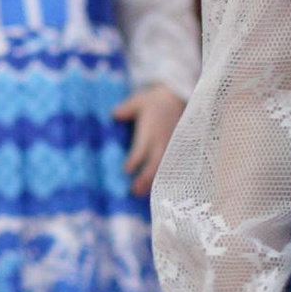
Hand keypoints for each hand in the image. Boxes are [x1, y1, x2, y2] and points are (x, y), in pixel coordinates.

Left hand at [113, 82, 186, 196]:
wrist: (177, 97)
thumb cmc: (154, 101)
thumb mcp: (138, 101)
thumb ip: (126, 109)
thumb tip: (113, 115)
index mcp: (151, 130)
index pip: (142, 148)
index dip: (135, 160)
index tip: (126, 171)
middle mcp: (161, 141)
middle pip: (153, 163)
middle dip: (144, 177)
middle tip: (133, 191)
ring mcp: (171, 147)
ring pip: (163, 168)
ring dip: (153, 182)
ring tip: (142, 194)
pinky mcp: (177, 150)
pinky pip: (171, 167)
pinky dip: (163, 178)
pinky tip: (156, 189)